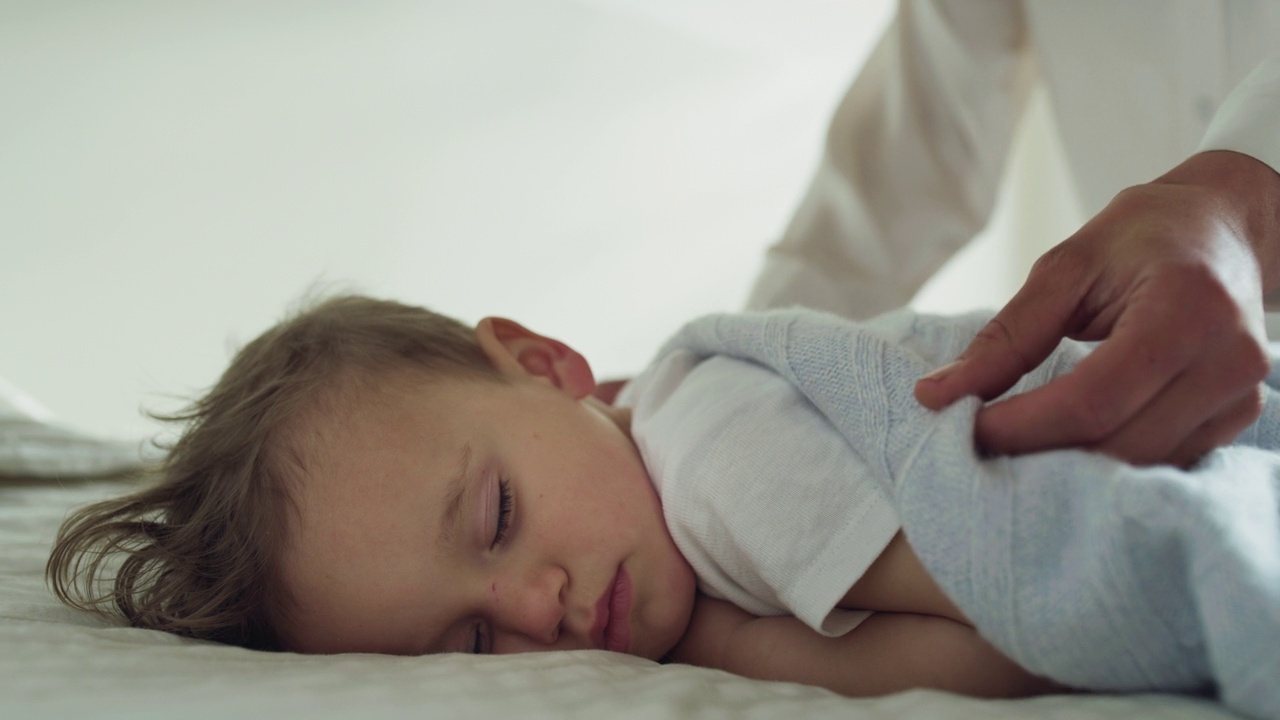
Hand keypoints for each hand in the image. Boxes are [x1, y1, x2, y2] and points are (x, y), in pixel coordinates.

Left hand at [915, 151, 1278, 466]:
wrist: (1224, 228)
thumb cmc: (1143, 236)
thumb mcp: (1067, 268)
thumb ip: (1006, 337)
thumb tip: (936, 394)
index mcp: (1186, 310)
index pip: (1091, 400)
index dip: (1020, 426)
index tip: (962, 425)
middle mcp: (1227, 360)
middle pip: (1115, 443)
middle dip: (1037, 452)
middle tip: (976, 441)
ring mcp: (1240, 396)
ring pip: (1138, 464)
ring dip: (1068, 466)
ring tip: (1014, 442)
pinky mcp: (1238, 417)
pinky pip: (1160, 460)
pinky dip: (1105, 460)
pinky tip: (1064, 443)